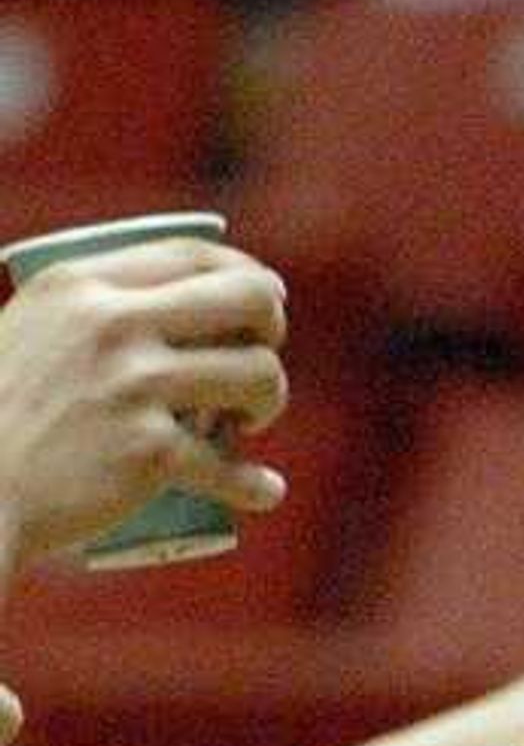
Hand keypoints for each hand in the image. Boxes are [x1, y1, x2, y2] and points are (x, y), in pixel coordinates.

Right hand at [0, 230, 288, 673]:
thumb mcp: (29, 332)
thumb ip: (88, 315)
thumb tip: (172, 311)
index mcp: (78, 285)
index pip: (192, 254)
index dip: (245, 275)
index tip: (265, 299)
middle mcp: (111, 323)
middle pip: (246, 299)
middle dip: (272, 328)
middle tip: (258, 361)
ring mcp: (133, 385)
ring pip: (258, 373)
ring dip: (267, 400)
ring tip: (245, 421)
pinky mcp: (149, 451)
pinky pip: (230, 464)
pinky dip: (252, 485)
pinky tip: (263, 490)